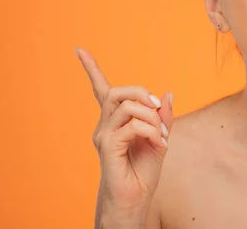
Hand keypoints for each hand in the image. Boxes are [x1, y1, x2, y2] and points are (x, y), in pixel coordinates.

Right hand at [76, 47, 173, 211]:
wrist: (136, 197)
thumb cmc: (144, 168)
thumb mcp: (160, 137)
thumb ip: (163, 117)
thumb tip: (168, 93)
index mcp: (115, 119)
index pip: (101, 88)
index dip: (91, 68)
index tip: (79, 49)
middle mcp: (105, 124)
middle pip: (118, 91)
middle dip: (142, 93)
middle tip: (159, 110)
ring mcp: (104, 135)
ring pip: (127, 106)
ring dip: (152, 116)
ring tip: (162, 134)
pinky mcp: (107, 147)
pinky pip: (132, 126)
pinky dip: (151, 131)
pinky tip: (160, 144)